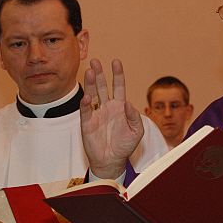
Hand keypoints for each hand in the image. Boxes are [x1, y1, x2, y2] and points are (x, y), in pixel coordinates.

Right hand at [80, 58, 143, 178]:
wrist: (112, 160)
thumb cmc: (125, 146)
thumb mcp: (137, 131)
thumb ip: (134, 117)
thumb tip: (128, 102)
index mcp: (120, 106)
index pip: (118, 86)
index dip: (117, 74)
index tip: (116, 62)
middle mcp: (107, 107)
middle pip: (103, 86)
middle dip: (99, 73)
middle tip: (96, 61)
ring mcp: (96, 113)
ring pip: (92, 94)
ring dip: (90, 83)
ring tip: (89, 71)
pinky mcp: (87, 123)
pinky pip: (85, 110)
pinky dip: (86, 103)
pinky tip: (88, 96)